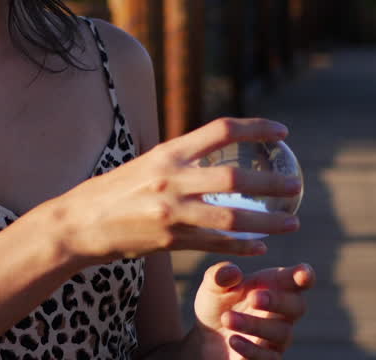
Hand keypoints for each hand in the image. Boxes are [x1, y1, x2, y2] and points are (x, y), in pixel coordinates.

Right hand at [51, 117, 302, 264]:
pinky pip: (216, 244)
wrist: (79, 224)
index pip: (221, 131)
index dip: (256, 128)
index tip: (282, 132)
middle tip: (296, 185)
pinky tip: (260, 247)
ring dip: (268, 221)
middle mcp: (171, 179)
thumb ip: (179, 161)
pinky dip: (242, 246)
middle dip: (271, 183)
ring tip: (292, 222)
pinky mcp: (170, 241)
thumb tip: (215, 155)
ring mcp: (171, 213)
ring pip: (233, 217)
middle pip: (235, 179)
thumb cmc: (112, 191)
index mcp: (167, 153)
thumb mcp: (145, 163)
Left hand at [191, 262, 313, 358]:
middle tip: (254, 298)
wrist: (205, 337)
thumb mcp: (213, 286)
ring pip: (280, 333)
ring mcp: (278, 337)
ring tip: (227, 318)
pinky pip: (268, 357)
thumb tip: (233, 272)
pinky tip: (233, 340)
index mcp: (275, 286)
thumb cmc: (218, 304)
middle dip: (278, 301)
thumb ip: (220, 275)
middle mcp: (283, 312)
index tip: (303, 274)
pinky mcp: (267, 358)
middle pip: (297, 306)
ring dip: (254, 325)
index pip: (297, 280)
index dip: (304, 276)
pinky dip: (251, 349)